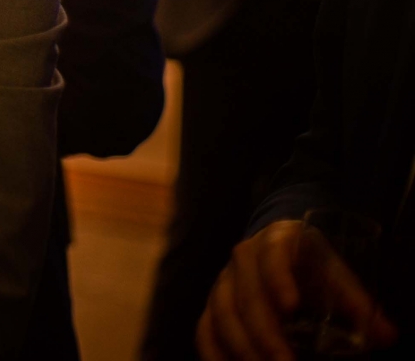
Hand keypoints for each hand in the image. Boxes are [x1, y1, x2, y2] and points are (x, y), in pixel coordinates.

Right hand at [198, 219, 396, 360]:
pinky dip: (212, 352)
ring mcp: (223, 280)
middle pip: (245, 294)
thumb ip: (358, 303)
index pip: (272, 256)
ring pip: (221, 313)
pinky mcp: (213, 303)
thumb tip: (386, 335)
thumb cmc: (311, 263)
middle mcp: (242, 258)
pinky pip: (204, 328)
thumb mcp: (336, 273)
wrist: (277, 248)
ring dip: (241, 347)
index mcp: (276, 241)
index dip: (278, 279)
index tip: (291, 307)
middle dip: (264, 333)